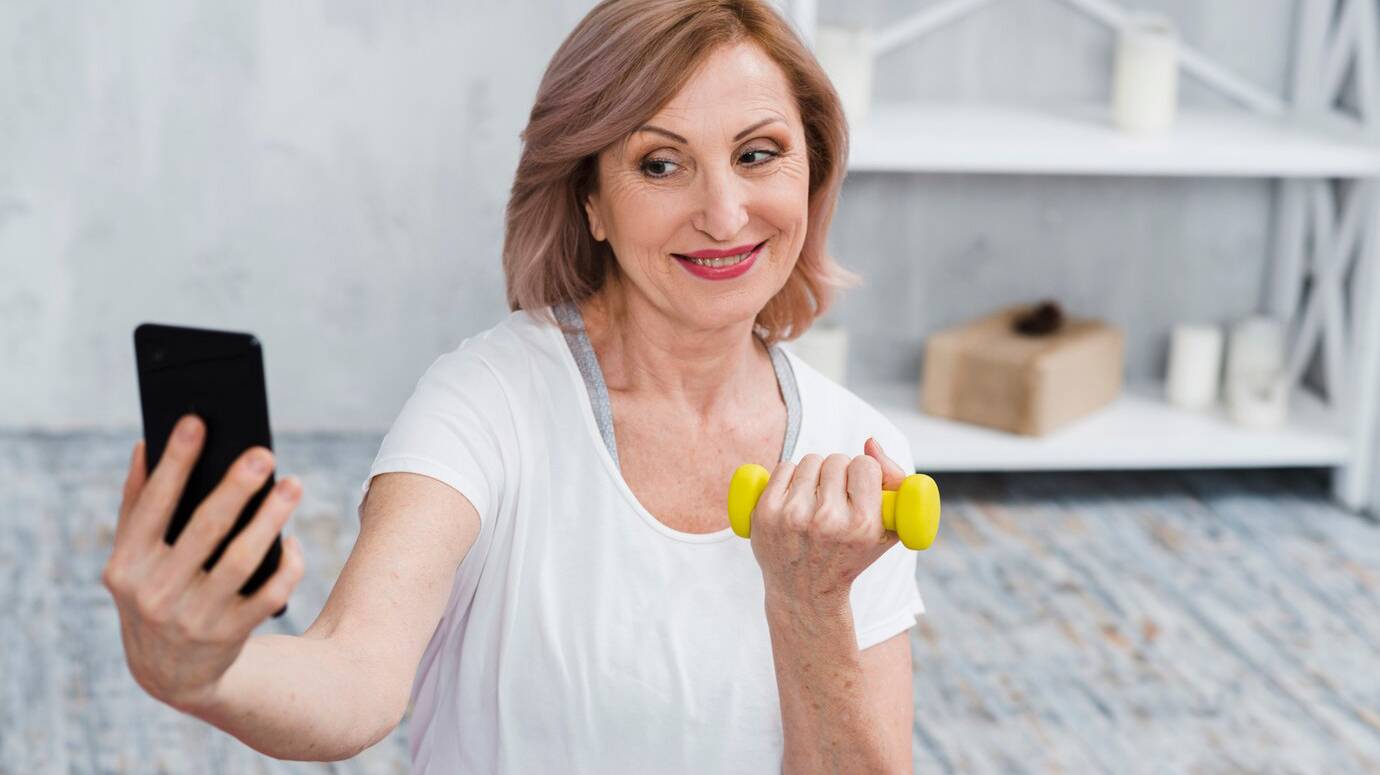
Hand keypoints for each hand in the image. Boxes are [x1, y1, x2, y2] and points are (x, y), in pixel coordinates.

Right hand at [101, 413, 305, 713]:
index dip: (174, 462)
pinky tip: (292, 541)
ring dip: (272, 518)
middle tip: (264, 453)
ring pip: (243, 559)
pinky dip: (286, 564)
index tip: (196, 421)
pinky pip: (269, 593)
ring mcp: (192, 618)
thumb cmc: (155, 590)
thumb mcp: (133, 557)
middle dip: (236, 487)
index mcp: (126, 565)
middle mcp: (154, 593)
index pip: (152, 504)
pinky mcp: (229, 636)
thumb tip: (144, 443)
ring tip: (294, 485)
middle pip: (205, 528)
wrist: (169, 673)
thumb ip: (137, 502)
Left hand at [748, 437, 909, 610]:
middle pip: (836, 460)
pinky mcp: (766, 512)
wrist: (805, 592)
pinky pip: (785, 467)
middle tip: (837, 498)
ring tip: (817, 499)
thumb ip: (895, 480)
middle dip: (839, 473)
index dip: (864, 474)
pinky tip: (797, 498)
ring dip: (816, 474)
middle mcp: (827, 521)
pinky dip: (792, 476)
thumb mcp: (889, 529)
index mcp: (862, 525)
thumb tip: (869, 441)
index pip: (865, 464)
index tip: (859, 490)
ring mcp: (792, 516)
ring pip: (811, 461)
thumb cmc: (851, 554)